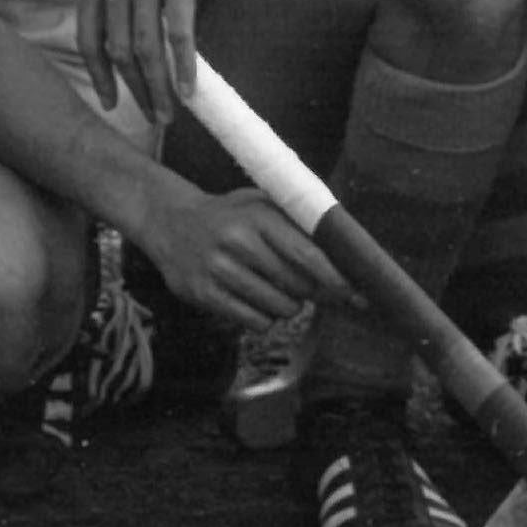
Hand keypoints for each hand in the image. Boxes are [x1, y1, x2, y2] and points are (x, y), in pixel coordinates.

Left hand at [73, 0, 223, 126]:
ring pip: (148, 48)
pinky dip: (184, 66)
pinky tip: (190, 89)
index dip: (99, 76)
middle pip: (120, 52)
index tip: (110, 103)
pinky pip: (179, 32)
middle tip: (154, 118)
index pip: (88, 39)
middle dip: (136, 91)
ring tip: (171, 112)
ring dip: (159, 88)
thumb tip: (119, 22)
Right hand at [124, 176, 341, 338]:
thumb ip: (300, 225)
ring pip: (279, 308)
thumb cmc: (230, 215)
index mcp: (257, 215)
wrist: (170, 222)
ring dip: (286, 305)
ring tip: (271, 287)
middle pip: (298, 286)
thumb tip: (347, 257)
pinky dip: (263, 317)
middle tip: (303, 284)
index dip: (335, 278)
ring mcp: (218, 269)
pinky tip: (251, 298)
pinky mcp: (204, 295)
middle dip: (310, 292)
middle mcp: (236, 241)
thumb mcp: (261, 204)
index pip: (307, 255)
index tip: (355, 293)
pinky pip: (255, 322)